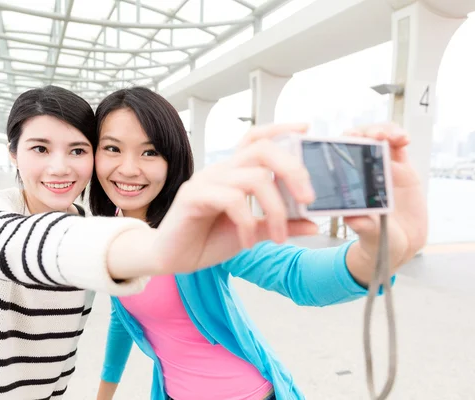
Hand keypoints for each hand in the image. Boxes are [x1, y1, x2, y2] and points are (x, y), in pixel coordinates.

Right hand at [152, 123, 317, 273]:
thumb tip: (314, 222)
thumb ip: (281, 224)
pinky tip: (247, 243)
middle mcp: (221, 170)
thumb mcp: (253, 232)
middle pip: (262, 150)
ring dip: (276, 210)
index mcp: (234, 172)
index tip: (306, 129)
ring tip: (278, 238)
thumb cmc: (207, 240)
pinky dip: (248, 224)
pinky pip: (232, 200)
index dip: (281, 129)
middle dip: (293, 170)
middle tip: (308, 199)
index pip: (256, 138)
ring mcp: (206, 181)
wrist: (173, 259)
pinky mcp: (193, 197)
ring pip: (255, 178)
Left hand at [343, 123, 427, 284]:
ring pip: (380, 139)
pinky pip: (399, 148)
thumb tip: (353, 218)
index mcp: (347, 184)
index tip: (351, 139)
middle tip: (374, 135)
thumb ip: (364, 227)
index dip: (343, 143)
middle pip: (359, 141)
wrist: (399, 246)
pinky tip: (404, 138)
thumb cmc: (376, 240)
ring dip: (385, 130)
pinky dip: (400, 137)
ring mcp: (380, 168)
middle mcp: (361, 173)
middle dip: (365, 132)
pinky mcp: (401, 169)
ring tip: (393, 136)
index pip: (339, 156)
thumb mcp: (369, 235)